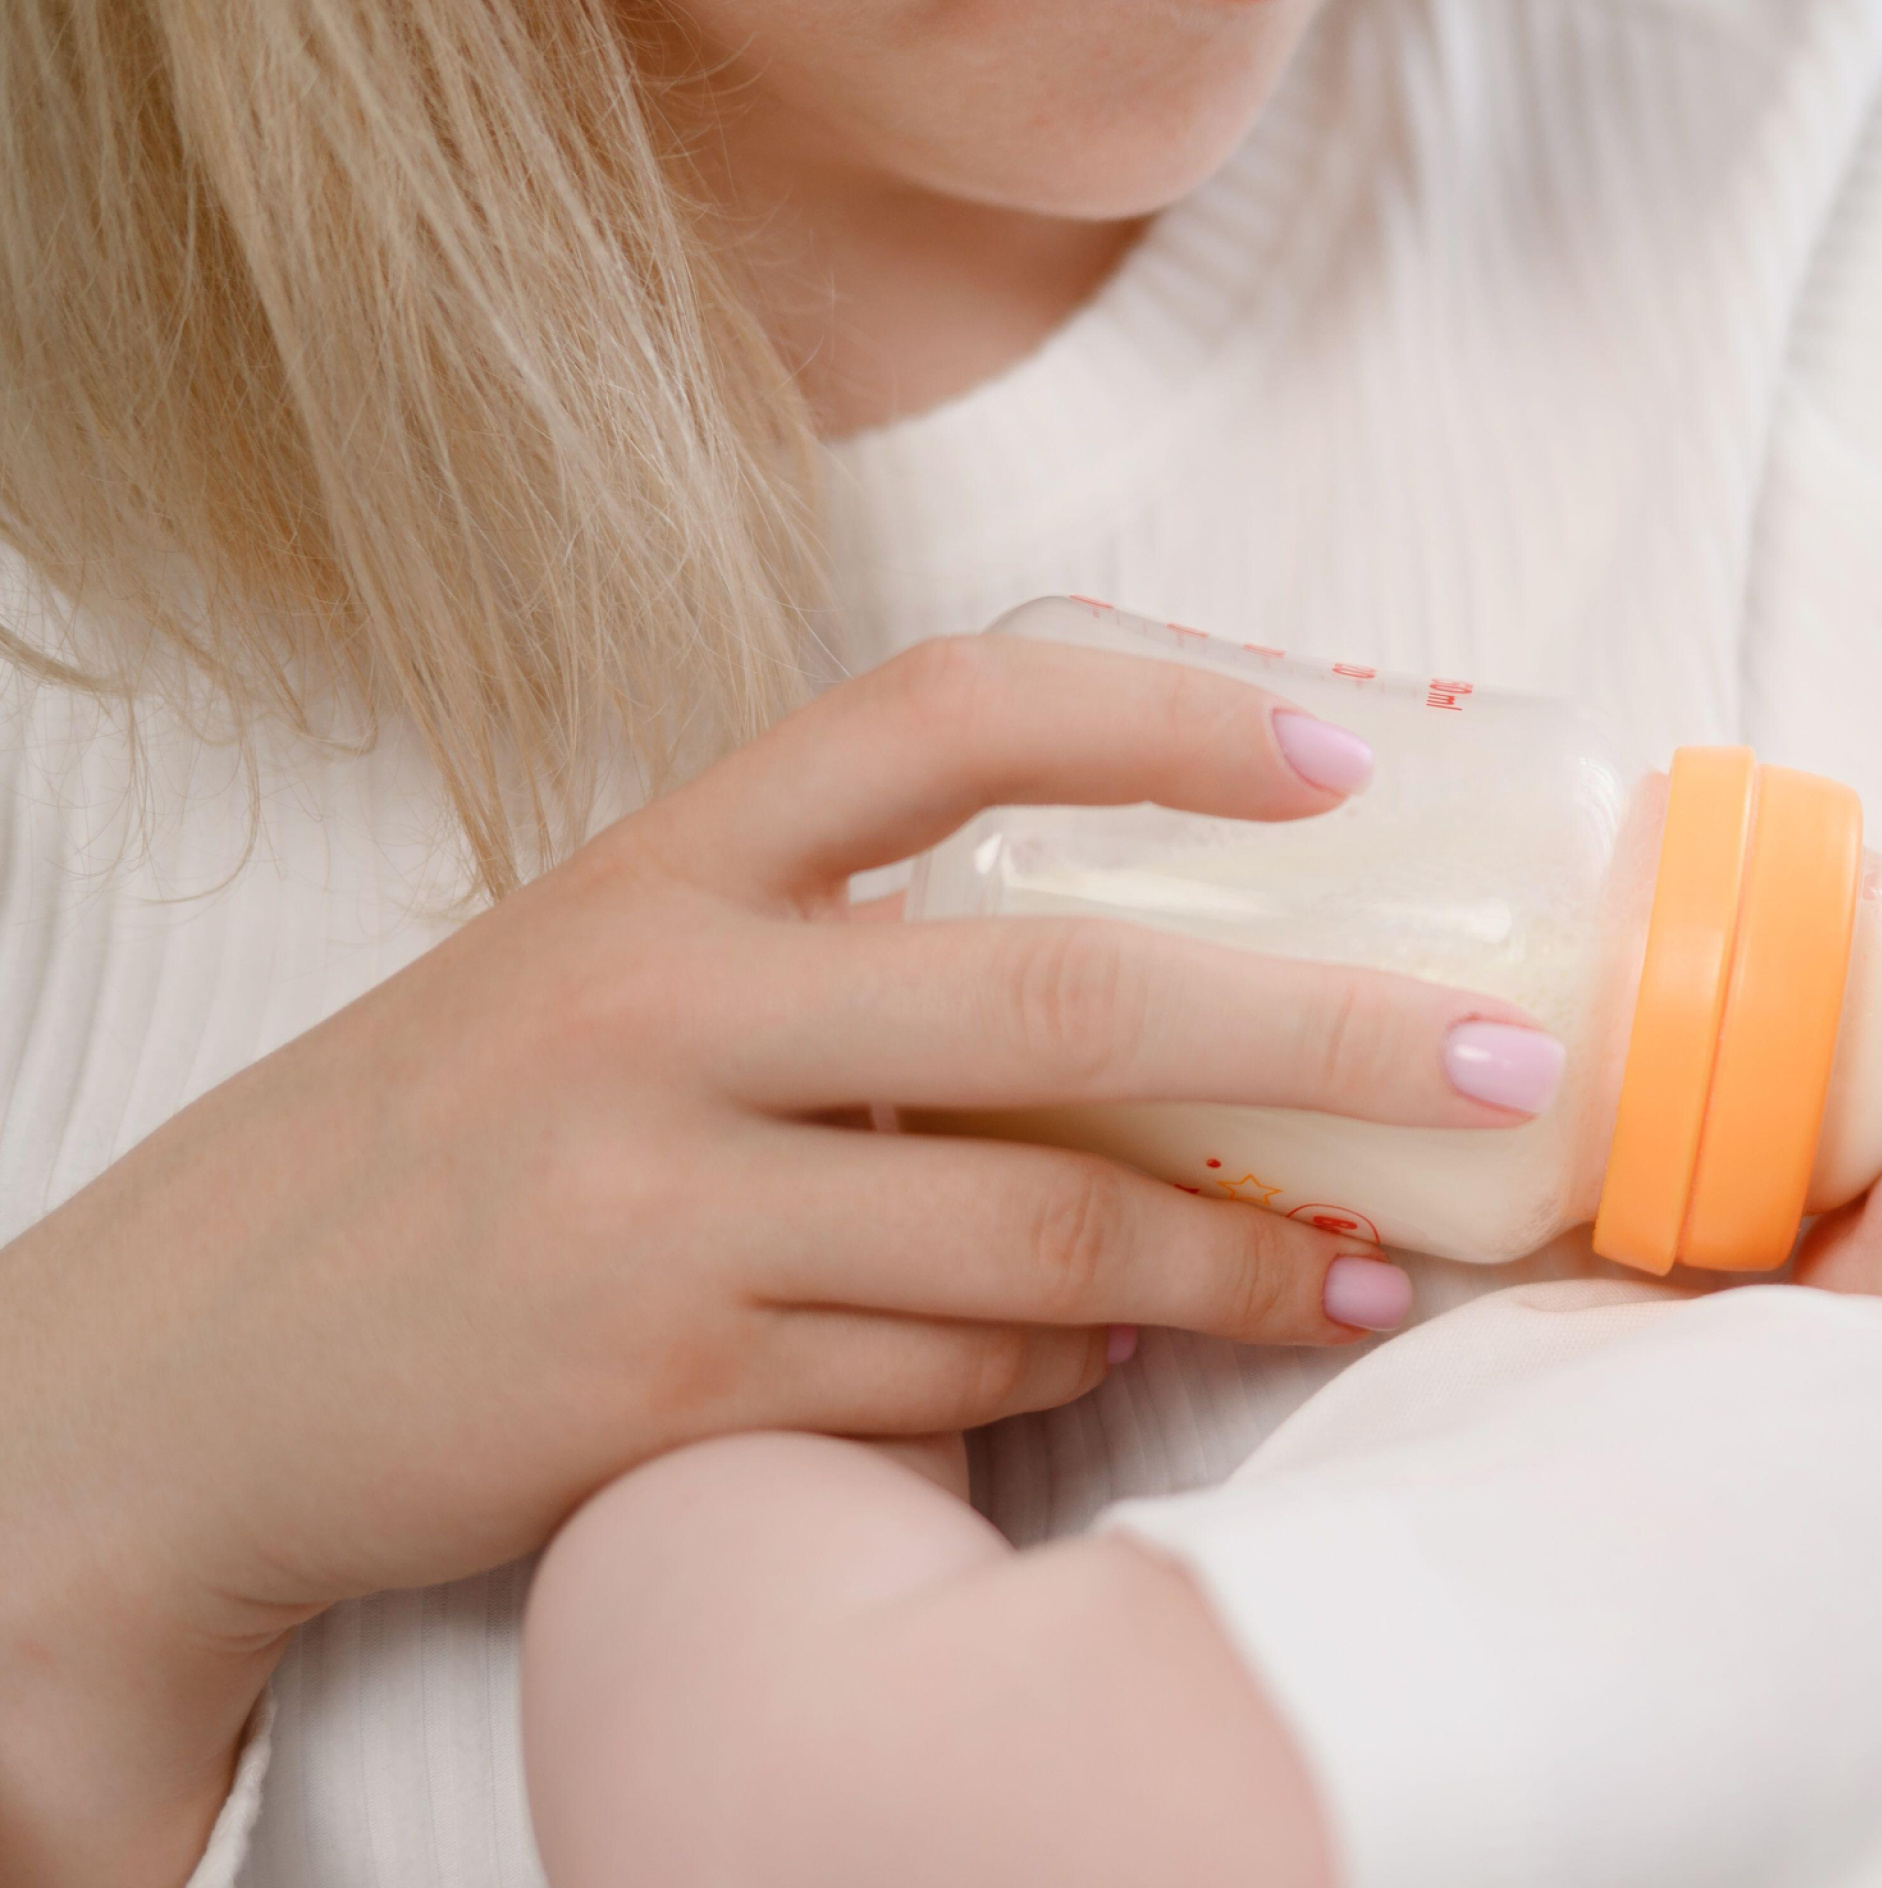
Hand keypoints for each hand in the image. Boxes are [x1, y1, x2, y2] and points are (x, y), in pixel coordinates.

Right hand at [0, 634, 1536, 1882]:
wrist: (176, 1373)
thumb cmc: (448, 1148)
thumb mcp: (603, 977)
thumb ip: (831, 945)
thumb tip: (1159, 958)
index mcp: (663, 863)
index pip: (944, 717)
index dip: (1167, 712)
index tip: (1345, 750)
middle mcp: (664, 1005)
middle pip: (1071, 989)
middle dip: (1322, 1031)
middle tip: (1493, 1060)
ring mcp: (661, 1200)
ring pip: (1045, 1221)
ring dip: (1241, 1255)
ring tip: (1372, 1268)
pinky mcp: (664, 1381)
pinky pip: (950, 1369)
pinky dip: (1068, 1358)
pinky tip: (1123, 1343)